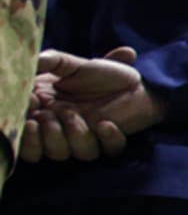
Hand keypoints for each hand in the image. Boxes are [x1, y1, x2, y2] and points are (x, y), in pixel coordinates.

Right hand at [18, 48, 163, 162]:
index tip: (29, 107)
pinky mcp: (110, 140)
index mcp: (46, 112)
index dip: (27, 132)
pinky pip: (108, 151)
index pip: (28, 135)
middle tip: (48, 115)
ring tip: (73, 115)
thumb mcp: (70, 63)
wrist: (133, 80)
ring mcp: (85, 137)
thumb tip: (33, 60)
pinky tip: (105, 124)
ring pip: (71, 154)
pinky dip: (107, 139)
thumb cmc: (97, 72)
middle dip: (48, 134)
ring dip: (69, 137)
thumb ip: (50, 61)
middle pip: (49, 150)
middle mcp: (62, 129)